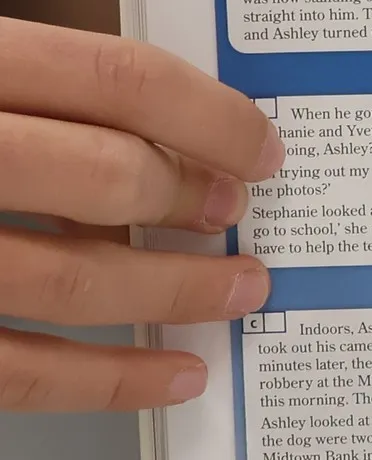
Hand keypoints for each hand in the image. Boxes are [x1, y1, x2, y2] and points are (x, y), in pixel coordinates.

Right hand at [0, 20, 283, 409]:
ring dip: (177, 292)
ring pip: (74, 281)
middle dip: (195, 202)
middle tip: (236, 215)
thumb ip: (26, 87)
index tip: (260, 145)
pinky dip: (110, 381)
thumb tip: (159, 127)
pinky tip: (170, 373)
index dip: (209, 115)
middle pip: (106, 176)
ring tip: (236, 289)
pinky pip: (20, 373)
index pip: (113, 78)